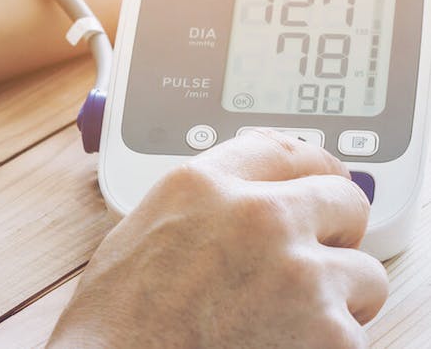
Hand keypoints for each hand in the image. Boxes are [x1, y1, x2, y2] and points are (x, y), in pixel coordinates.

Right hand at [48, 129, 387, 347]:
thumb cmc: (115, 325)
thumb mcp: (141, 235)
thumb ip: (201, 206)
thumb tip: (239, 203)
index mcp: (202, 187)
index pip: (284, 150)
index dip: (314, 166)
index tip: (324, 179)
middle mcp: (256, 217)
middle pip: (342, 198)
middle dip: (336, 230)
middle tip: (319, 255)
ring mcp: (297, 273)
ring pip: (363, 272)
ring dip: (338, 296)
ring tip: (291, 319)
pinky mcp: (328, 332)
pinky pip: (356, 332)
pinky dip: (329, 345)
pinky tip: (281, 346)